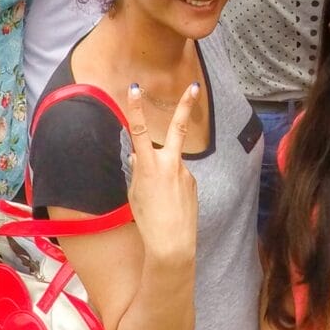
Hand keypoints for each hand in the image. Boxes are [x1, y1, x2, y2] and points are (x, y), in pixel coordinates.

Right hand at [125, 82, 200, 267]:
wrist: (172, 243)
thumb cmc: (148, 220)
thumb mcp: (134, 194)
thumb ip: (138, 170)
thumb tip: (139, 156)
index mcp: (149, 165)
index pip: (139, 130)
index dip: (136, 108)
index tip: (135, 88)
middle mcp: (169, 163)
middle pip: (178, 128)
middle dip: (185, 106)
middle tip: (195, 87)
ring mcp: (185, 172)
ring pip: (171, 165)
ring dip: (164, 178)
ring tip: (160, 204)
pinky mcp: (193, 183)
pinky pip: (178, 179)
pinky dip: (172, 188)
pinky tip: (170, 206)